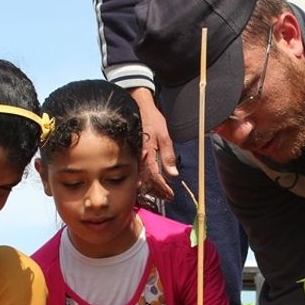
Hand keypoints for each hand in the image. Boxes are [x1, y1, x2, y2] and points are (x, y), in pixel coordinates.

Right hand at [129, 87, 176, 201]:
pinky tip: (149, 182)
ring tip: (160, 194)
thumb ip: (168, 156)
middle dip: (157, 191)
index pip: (155, 177)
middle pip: (146, 181)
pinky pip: (137, 171)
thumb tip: (173, 174)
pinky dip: (144, 179)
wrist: (137, 106)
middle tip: (166, 197)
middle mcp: (138, 157)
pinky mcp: (131, 154)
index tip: (170, 195)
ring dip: (150, 187)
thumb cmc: (152, 119)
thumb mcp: (165, 136)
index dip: (163, 188)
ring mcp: (133, 156)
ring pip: (140, 178)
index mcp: (147, 154)